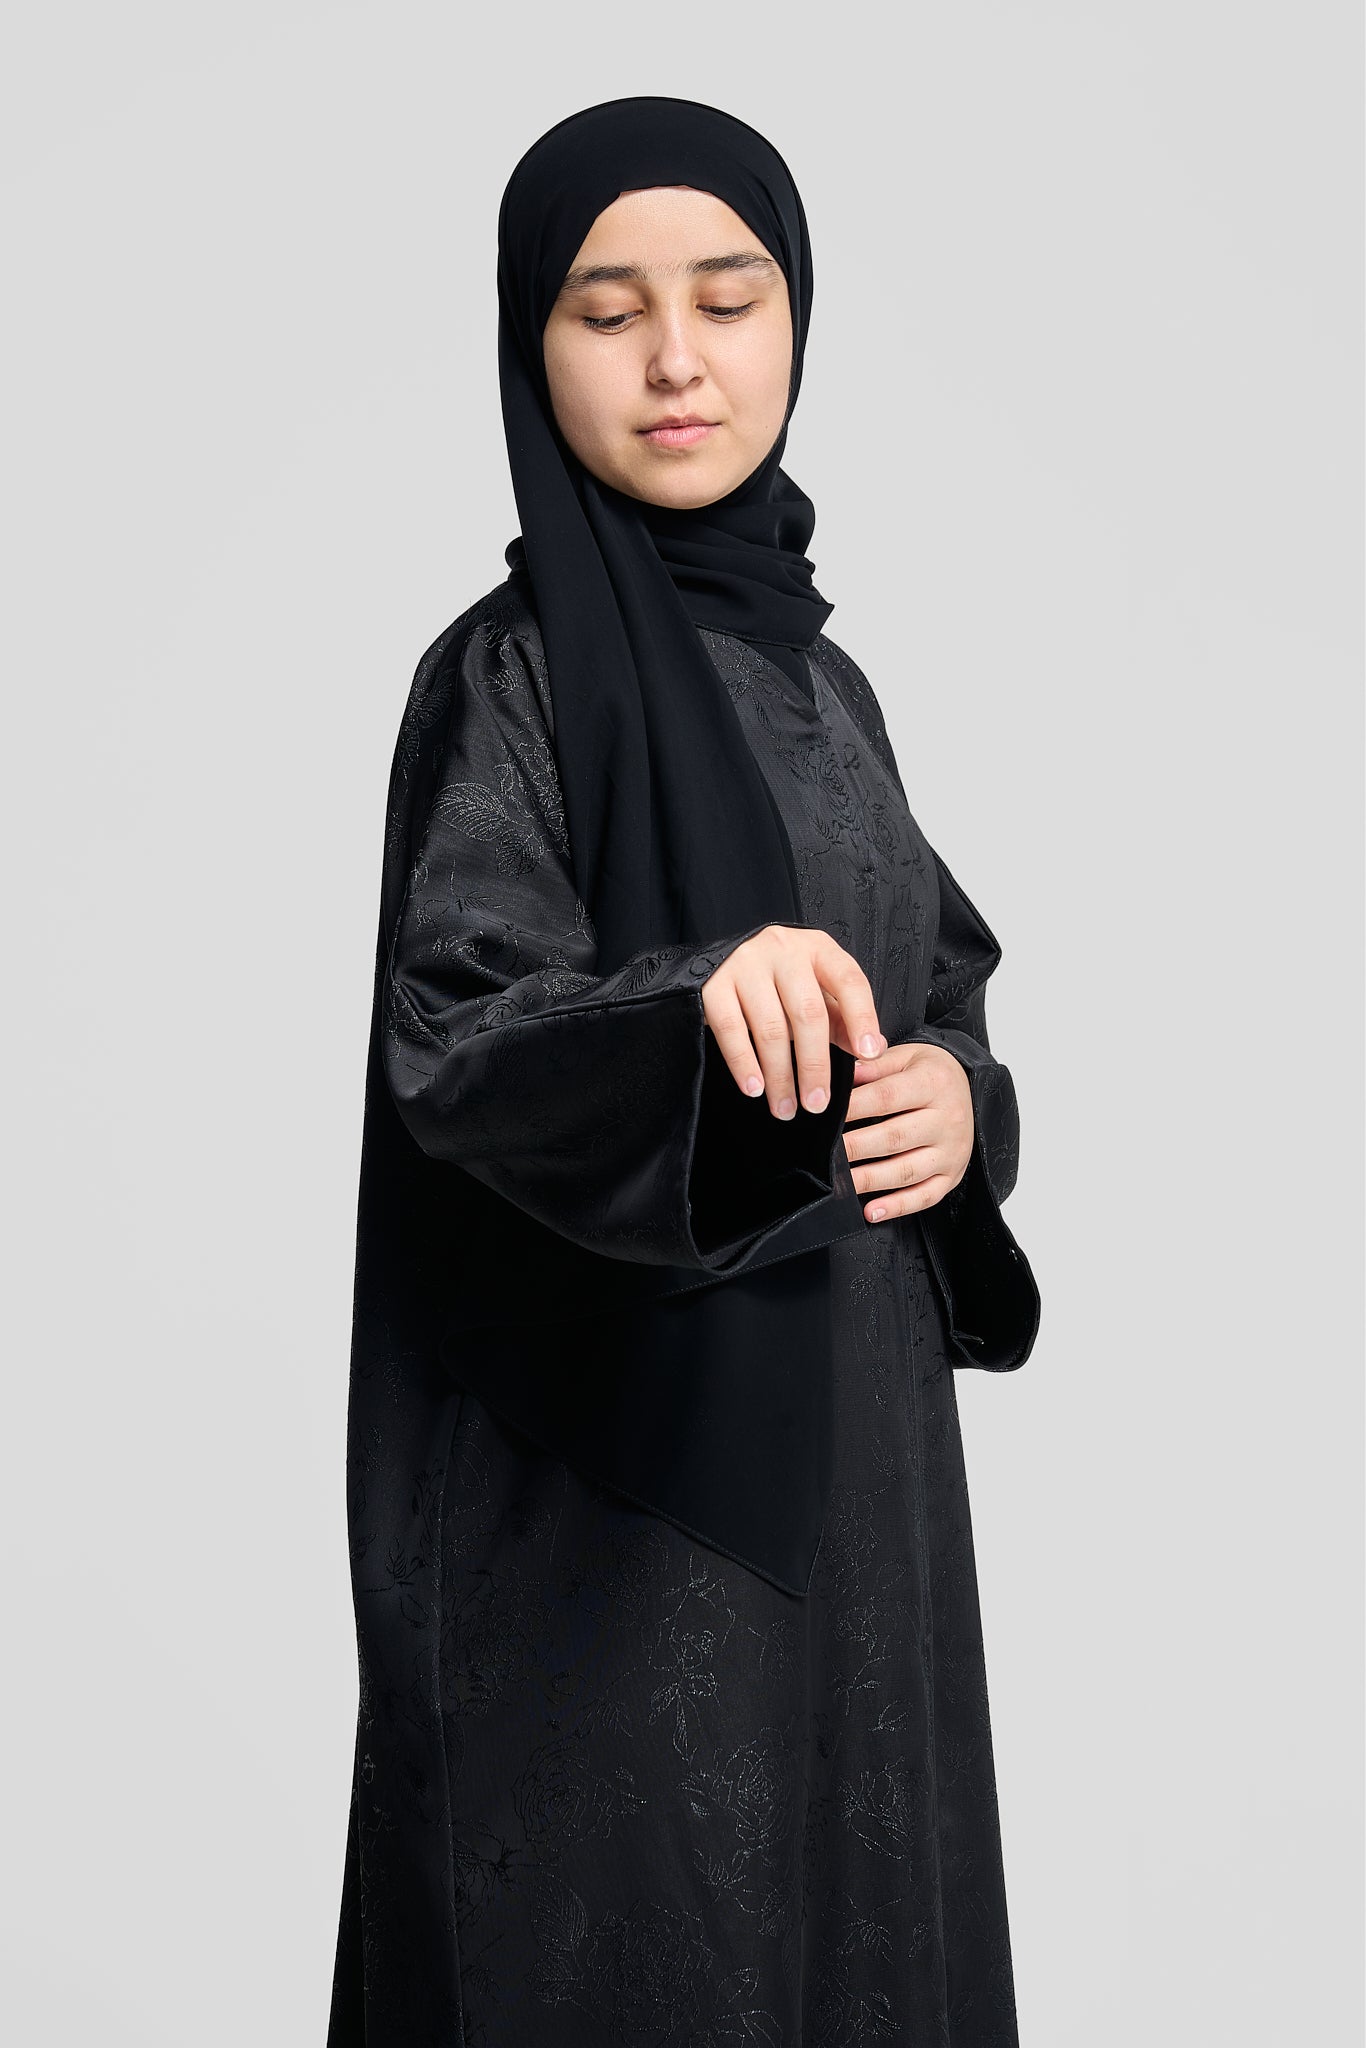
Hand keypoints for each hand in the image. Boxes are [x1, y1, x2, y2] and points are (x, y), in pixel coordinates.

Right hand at [702, 925, 885, 1121]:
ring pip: (770, 1027)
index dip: (861, 1018)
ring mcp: (745, 964)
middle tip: (817, 1102)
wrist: (720, 955)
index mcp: (817, 949)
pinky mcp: (713, 984)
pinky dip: (744, 1063)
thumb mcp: (816, 989)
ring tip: (785, 1106)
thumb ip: (842, 1018)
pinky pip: (730, 1029)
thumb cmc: (778, 978)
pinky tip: (754, 1087)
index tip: (867, 1054)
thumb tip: (872, 1050)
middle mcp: (782, 950)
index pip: (848, 981)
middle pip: (807, 1012)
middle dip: (814, 1065)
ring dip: (780, 1075)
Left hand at [843, 1041, 973, 1220]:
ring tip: (839, 1183)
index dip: (854, 1107)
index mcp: (934, 1083)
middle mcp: (948, 1119)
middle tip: (824, 1154)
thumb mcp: (906, 1056)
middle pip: (894, 1137)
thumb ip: (875, 1065)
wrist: (967, 1088)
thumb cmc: (929, 1074)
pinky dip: (897, 1207)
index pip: (886, 1097)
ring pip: (906, 1171)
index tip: (825, 1115)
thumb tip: (844, 1073)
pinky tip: (871, 1210)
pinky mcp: (952, 1175)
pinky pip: (925, 1196)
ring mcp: (952, 1151)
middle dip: (855, 1147)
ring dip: (869, 1180)